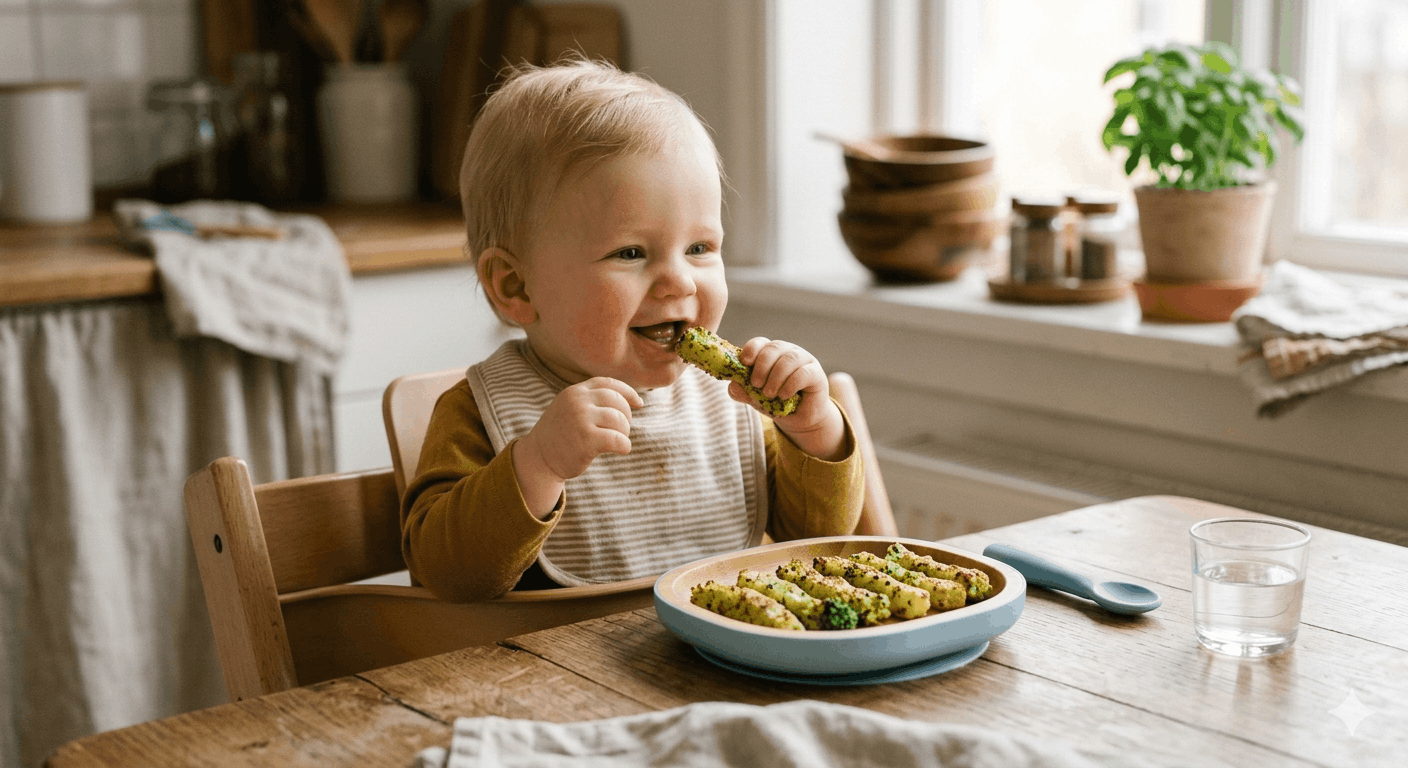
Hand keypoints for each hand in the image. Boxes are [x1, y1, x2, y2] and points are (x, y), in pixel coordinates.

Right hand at [514, 377, 642, 516]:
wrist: (538, 458)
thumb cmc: (561, 435)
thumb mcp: (571, 408)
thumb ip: (591, 400)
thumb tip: (630, 400)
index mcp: (575, 392)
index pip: (609, 384)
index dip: (628, 392)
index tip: (639, 404)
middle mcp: (578, 401)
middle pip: (618, 402)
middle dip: (626, 417)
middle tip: (621, 431)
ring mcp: (581, 419)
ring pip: (620, 421)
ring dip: (624, 433)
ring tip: (617, 441)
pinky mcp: (586, 440)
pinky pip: (618, 440)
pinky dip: (625, 446)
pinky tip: (621, 450)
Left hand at [730, 338, 846, 460]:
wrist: (799, 419)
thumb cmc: (777, 403)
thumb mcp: (756, 398)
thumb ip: (743, 391)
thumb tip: (732, 386)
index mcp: (771, 353)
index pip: (760, 342)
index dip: (751, 349)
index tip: (745, 362)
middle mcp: (788, 352)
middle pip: (773, 348)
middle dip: (761, 367)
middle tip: (756, 384)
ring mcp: (804, 360)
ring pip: (788, 359)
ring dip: (775, 378)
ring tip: (769, 394)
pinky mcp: (816, 373)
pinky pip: (803, 373)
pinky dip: (790, 385)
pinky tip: (784, 395)